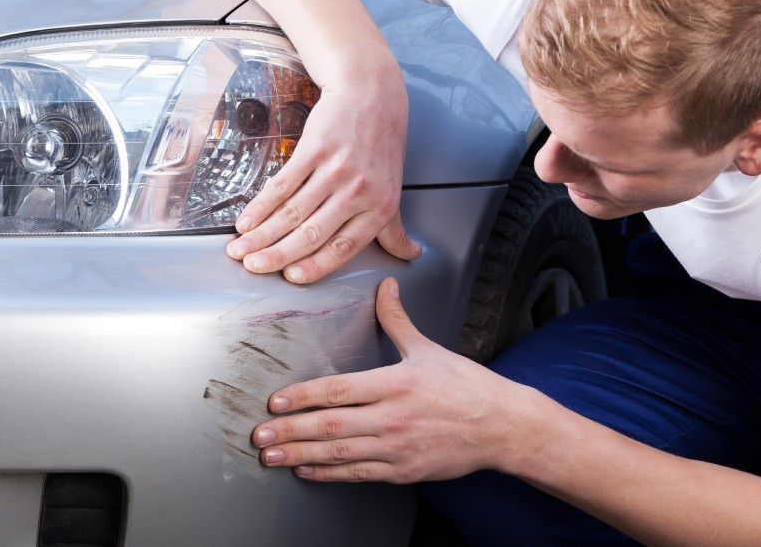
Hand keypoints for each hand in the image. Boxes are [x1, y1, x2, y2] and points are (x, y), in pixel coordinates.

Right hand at [225, 76, 420, 284]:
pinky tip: (246, 220)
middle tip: (253, 267)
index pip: (343, 247)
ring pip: (293, 212)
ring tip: (240, 249)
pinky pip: (283, 185)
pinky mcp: (315, 149)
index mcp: (379, 208)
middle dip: (277, 255)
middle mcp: (358, 192)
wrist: (372, 95)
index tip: (291, 278)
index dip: (315, 266)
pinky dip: (261, 205)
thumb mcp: (393, 190)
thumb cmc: (382, 146)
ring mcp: (335, 170)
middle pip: (312, 233)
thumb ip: (394, 229)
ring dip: (262, 234)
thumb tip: (410, 255)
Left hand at [250, 277, 526, 482]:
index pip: (338, 390)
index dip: (302, 396)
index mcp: (395, 383)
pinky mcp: (403, 470)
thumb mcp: (429, 349)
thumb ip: (397, 320)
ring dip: (300, 455)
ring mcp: (396, 447)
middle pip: (330, 426)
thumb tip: (385, 286)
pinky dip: (328, 474)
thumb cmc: (467, 387)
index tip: (275, 401)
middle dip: (289, 432)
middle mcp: (392, 417)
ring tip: (271, 457)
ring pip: (339, 454)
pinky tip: (306, 471)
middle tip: (259, 436)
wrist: (502, 426)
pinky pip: (358, 474)